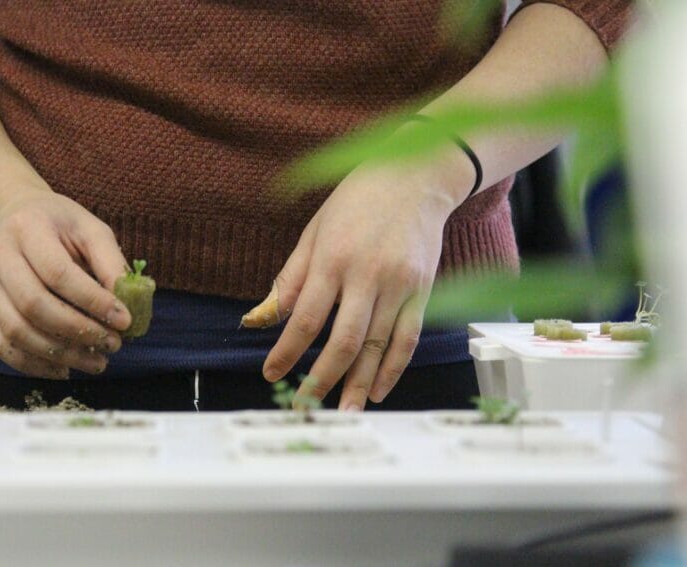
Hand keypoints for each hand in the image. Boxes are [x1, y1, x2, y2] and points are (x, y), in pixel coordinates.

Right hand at [0, 189, 131, 378]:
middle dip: (79, 331)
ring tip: (97, 362)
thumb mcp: (91, 229)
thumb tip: (129, 304)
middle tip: (113, 344)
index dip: (93, 301)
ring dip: (60, 354)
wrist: (11, 216)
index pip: (58, 273)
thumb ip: (111, 262)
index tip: (125, 320)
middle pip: (34, 305)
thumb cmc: (60, 225)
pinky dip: (34, 365)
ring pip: (16, 331)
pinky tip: (65, 369)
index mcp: (27, 229)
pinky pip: (1, 346)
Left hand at [259, 155, 470, 409]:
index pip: (306, 317)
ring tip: (342, 412)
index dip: (287, 351)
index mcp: (333, 258)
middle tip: (304, 405)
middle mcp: (368, 274)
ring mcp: (400, 284)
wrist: (416, 176)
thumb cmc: (356, 202)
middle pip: (344, 340)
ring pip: (378, 346)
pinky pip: (407, 337)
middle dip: (322, 377)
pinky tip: (377, 390)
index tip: (271, 374)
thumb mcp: (314, 232)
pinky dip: (393, 368)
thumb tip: (263, 318)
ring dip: (358, 383)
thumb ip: (291, 278)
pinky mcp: (423, 290)